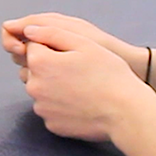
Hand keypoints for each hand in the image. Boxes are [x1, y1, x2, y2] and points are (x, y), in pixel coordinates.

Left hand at [21, 25, 155, 141]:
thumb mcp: (84, 44)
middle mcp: (34, 86)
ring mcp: (42, 108)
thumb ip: (52, 33)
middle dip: (50, 67)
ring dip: (54, 87)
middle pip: (35, 70)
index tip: (72, 55)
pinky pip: (51, 109)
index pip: (34, 48)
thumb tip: (28, 30)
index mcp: (40, 63)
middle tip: (78, 72)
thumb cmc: (109, 75)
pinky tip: (80, 103)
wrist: (126, 114)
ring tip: (81, 88)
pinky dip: (61, 106)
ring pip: (42, 90)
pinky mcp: (51, 124)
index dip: (53, 48)